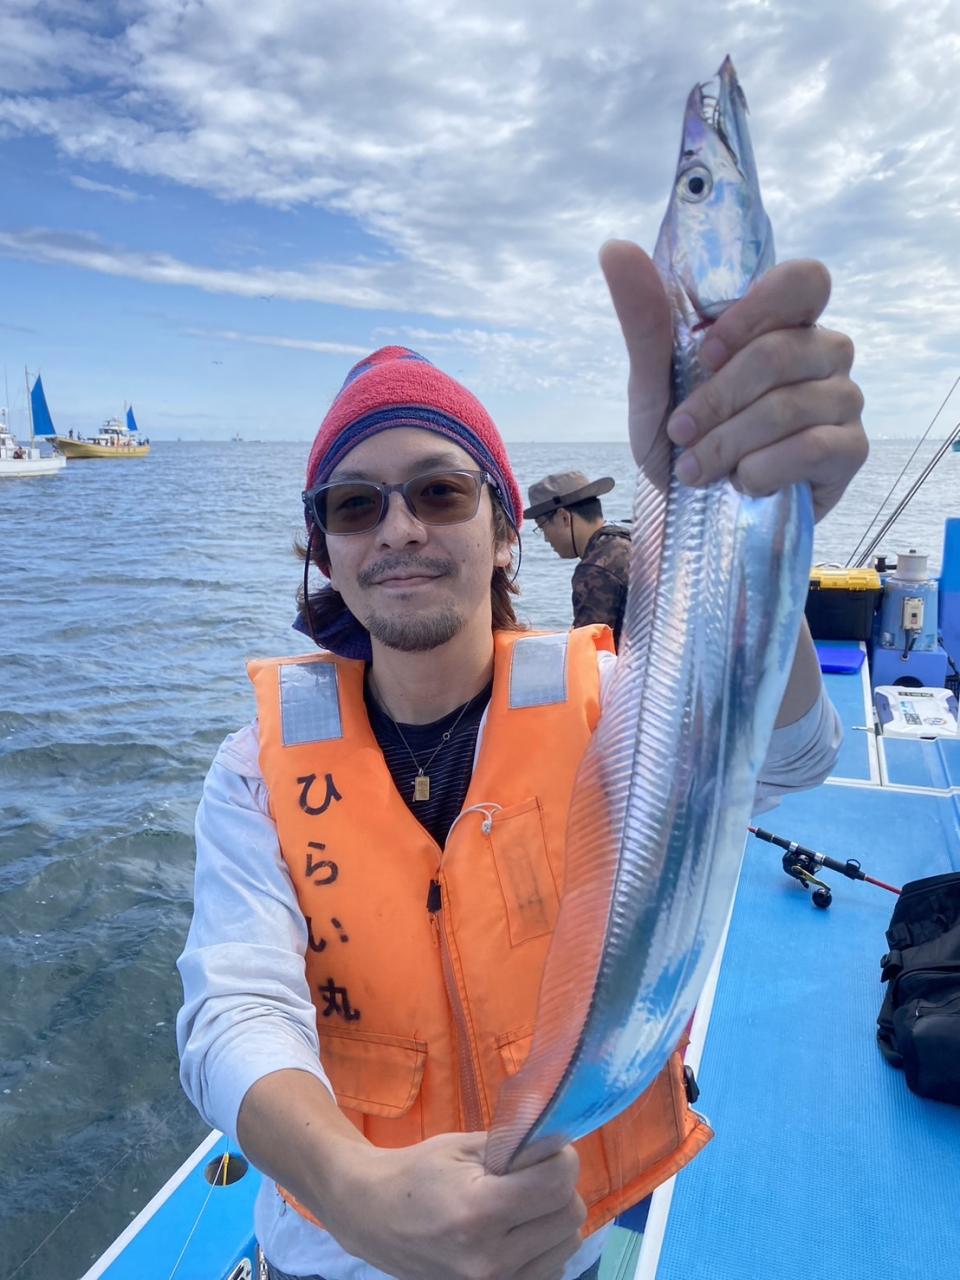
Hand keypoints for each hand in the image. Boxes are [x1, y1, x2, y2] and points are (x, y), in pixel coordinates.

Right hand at [330, 1131, 585, 1279]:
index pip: (556, 1184)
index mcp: (478, 1213)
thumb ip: (515, 1146)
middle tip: (533, 1171)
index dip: (562, 1157)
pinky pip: (550, 1270)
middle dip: (559, 1185)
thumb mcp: (463, 1147)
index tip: (549, 1146)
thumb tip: (560, 1141)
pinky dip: (544, 1246)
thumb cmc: (416, 1173)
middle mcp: (491, 1260)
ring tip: (522, 1202)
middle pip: (569, 1216)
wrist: (373, 1217)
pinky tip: (517, 1230)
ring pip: (567, 1246)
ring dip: (554, 1217)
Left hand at [600, 241, 867, 521]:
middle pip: (783, 351)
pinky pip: (813, 448)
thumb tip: (614, 248)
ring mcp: (843, 399)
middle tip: (680, 432)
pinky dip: (761, 470)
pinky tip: (741, 482)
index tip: (706, 352)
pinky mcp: (850, 450)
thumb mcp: (652, 384)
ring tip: (696, 469)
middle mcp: (823, 352)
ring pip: (792, 405)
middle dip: (718, 399)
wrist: (693, 512)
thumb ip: (643, 320)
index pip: (804, 280)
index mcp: (781, 322)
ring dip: (729, 443)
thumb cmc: (682, 437)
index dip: (757, 311)